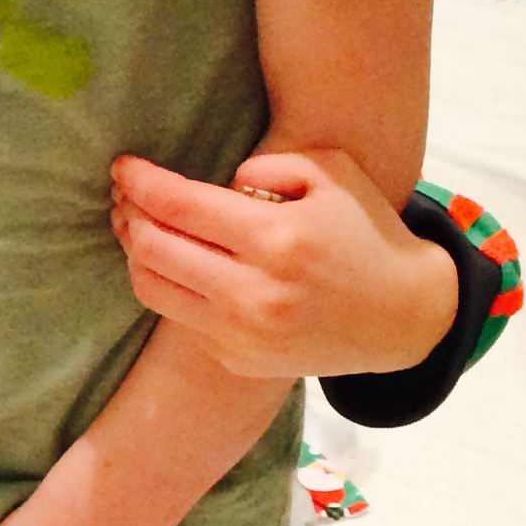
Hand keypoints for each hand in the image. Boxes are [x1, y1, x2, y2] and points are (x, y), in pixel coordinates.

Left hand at [110, 148, 455, 379]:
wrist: (403, 316)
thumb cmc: (365, 231)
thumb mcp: (332, 174)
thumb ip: (269, 165)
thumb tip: (216, 183)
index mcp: (278, 239)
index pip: (180, 206)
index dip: (140, 182)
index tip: (122, 166)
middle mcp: (255, 293)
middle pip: (153, 247)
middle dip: (127, 212)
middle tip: (125, 193)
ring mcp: (244, 335)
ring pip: (151, 287)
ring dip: (133, 250)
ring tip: (136, 224)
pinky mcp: (239, 360)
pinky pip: (178, 317)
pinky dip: (166, 284)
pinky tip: (172, 261)